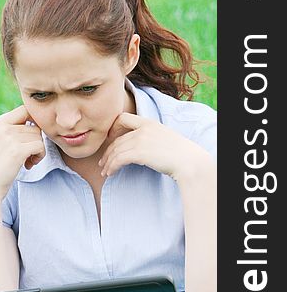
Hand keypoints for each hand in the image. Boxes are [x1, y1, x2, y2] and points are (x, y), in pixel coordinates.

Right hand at [0, 105, 45, 200]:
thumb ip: (12, 131)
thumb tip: (36, 124)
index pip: (25, 109)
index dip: (34, 122)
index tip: (31, 138)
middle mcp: (3, 127)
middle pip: (35, 126)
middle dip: (36, 142)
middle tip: (28, 156)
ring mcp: (9, 138)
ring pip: (39, 137)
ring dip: (37, 151)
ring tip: (27, 162)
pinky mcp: (17, 151)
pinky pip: (40, 146)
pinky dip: (39, 157)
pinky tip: (28, 165)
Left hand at [98, 112, 212, 181]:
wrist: (188, 161)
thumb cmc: (180, 154)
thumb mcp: (164, 137)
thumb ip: (150, 137)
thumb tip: (140, 147)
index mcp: (149, 123)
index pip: (124, 118)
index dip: (113, 128)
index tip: (110, 139)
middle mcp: (142, 129)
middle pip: (117, 140)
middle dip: (108, 153)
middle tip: (102, 163)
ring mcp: (140, 140)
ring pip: (115, 151)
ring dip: (108, 163)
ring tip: (105, 172)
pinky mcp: (139, 153)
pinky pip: (118, 160)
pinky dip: (112, 167)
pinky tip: (110, 174)